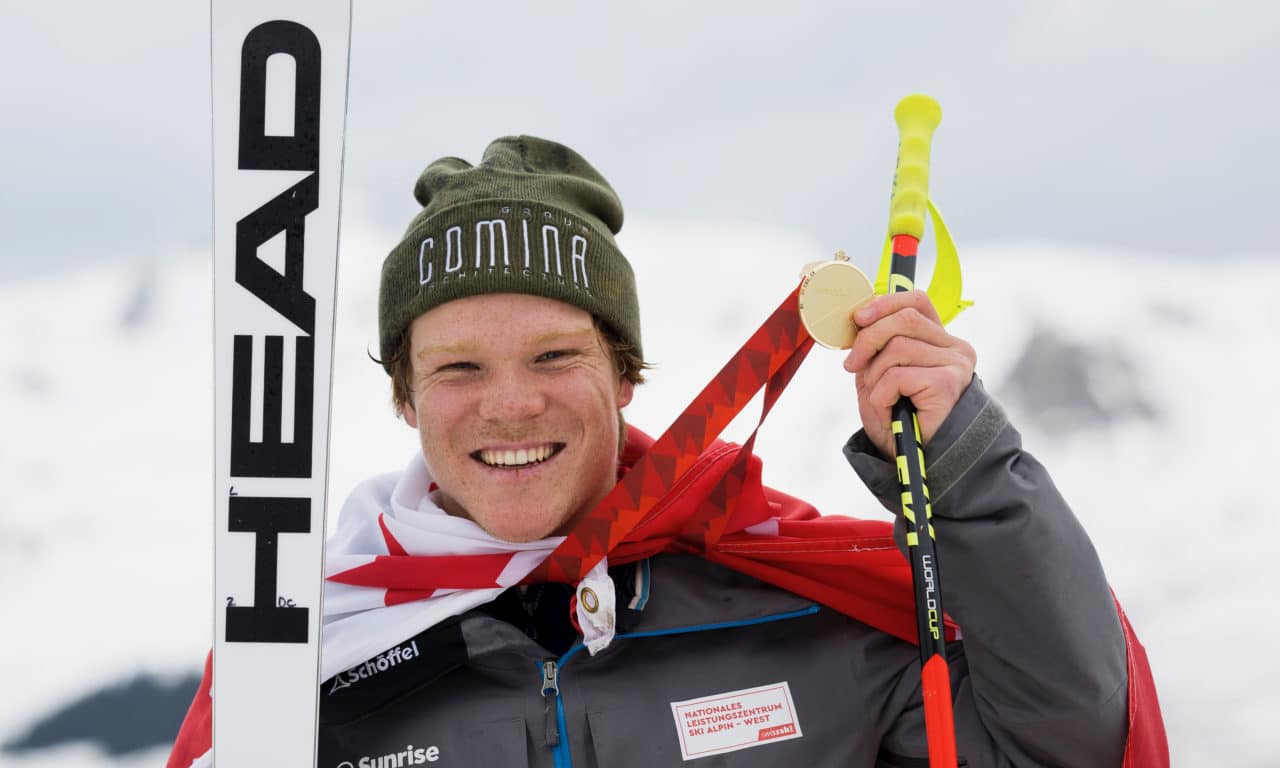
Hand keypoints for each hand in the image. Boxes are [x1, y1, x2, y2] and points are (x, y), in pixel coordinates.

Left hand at [842, 290, 976, 457]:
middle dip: (868, 339)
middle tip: (853, 366)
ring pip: (896, 347)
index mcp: (940, 341)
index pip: (917, 301)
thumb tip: (859, 318)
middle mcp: (954, 348)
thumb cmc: (900, 421)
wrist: (919, 461)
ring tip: (880, 400)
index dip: (885, 303)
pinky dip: (882, 395)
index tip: (859, 318)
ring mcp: (955, 364)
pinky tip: (890, 410)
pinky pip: (897, 375)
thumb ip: (874, 347)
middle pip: (903, 319)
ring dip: (875, 376)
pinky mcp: (947, 382)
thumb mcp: (879, 377)